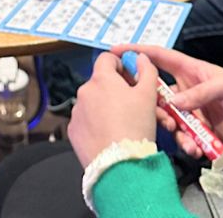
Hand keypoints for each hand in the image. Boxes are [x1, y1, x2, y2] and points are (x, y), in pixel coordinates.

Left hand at [67, 52, 158, 167]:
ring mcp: (77, 111)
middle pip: (102, 83)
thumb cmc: (134, 129)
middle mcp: (85, 92)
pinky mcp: (73, 130)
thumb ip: (146, 70)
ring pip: (94, 103)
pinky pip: (86, 121)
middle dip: (117, 90)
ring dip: (107, 107)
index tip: (130, 76)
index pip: (107, 58)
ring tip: (124, 123)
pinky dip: (97, 124)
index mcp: (101, 79)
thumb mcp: (149, 95)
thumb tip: (141, 58)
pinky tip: (111, 134)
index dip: (121, 65)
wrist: (119, 165)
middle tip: (133, 104)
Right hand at [113, 44, 222, 156]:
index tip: (116, 51)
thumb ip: (200, 92)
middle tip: (163, 119)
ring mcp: (192, 112)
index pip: (160, 57)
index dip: (139, 52)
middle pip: (157, 93)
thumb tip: (174, 103)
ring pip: (167, 119)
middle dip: (153, 106)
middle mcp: (188, 90)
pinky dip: (186, 145)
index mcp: (192, 71)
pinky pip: (182, 138)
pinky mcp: (198, 132)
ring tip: (187, 141)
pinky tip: (197, 150)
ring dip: (173, 130)